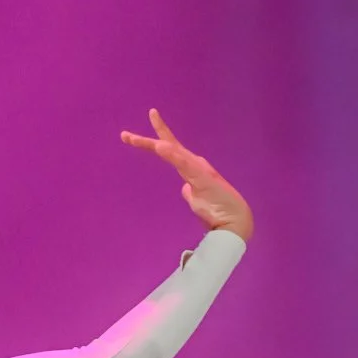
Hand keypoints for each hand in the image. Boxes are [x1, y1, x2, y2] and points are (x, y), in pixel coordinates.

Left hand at [120, 110, 253, 240]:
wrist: (233, 222)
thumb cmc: (216, 211)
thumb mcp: (196, 201)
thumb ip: (189, 192)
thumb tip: (184, 189)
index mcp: (190, 168)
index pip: (168, 152)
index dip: (152, 141)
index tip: (131, 137)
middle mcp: (193, 164)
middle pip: (167, 148)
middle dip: (145, 141)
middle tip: (124, 135)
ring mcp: (198, 169)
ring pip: (173, 153)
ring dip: (155, 144)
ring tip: (134, 140)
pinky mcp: (203, 177)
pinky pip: (185, 164)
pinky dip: (173, 155)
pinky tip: (161, 148)